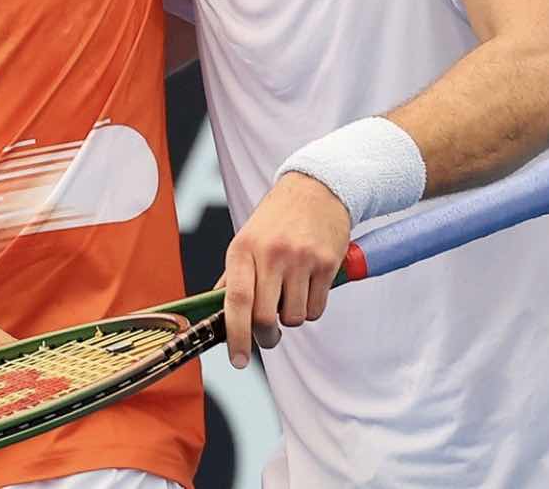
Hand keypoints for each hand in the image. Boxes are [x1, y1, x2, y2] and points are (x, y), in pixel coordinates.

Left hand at [220, 172, 350, 368]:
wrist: (316, 188)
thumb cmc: (277, 218)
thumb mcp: (247, 238)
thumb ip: (234, 276)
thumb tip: (221, 314)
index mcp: (244, 248)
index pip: (237, 300)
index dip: (236, 335)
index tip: (237, 359)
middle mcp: (271, 253)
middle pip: (265, 317)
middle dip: (266, 334)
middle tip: (269, 332)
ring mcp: (301, 258)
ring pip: (294, 318)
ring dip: (291, 316)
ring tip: (291, 292)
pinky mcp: (327, 263)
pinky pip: (317, 308)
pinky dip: (311, 307)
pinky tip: (308, 284)